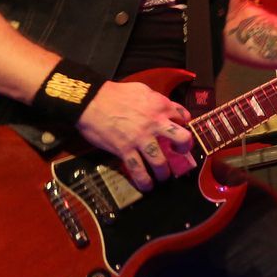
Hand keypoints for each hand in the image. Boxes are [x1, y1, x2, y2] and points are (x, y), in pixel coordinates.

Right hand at [77, 81, 194, 192]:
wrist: (92, 101)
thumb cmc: (116, 93)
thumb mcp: (143, 90)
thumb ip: (157, 100)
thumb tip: (165, 107)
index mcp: (161, 106)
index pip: (183, 116)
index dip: (184, 124)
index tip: (180, 131)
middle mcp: (155, 123)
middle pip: (181, 138)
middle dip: (184, 149)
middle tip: (180, 154)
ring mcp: (141, 138)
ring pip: (160, 160)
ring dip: (164, 171)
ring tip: (164, 176)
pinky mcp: (125, 150)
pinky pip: (137, 169)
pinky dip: (144, 180)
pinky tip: (147, 186)